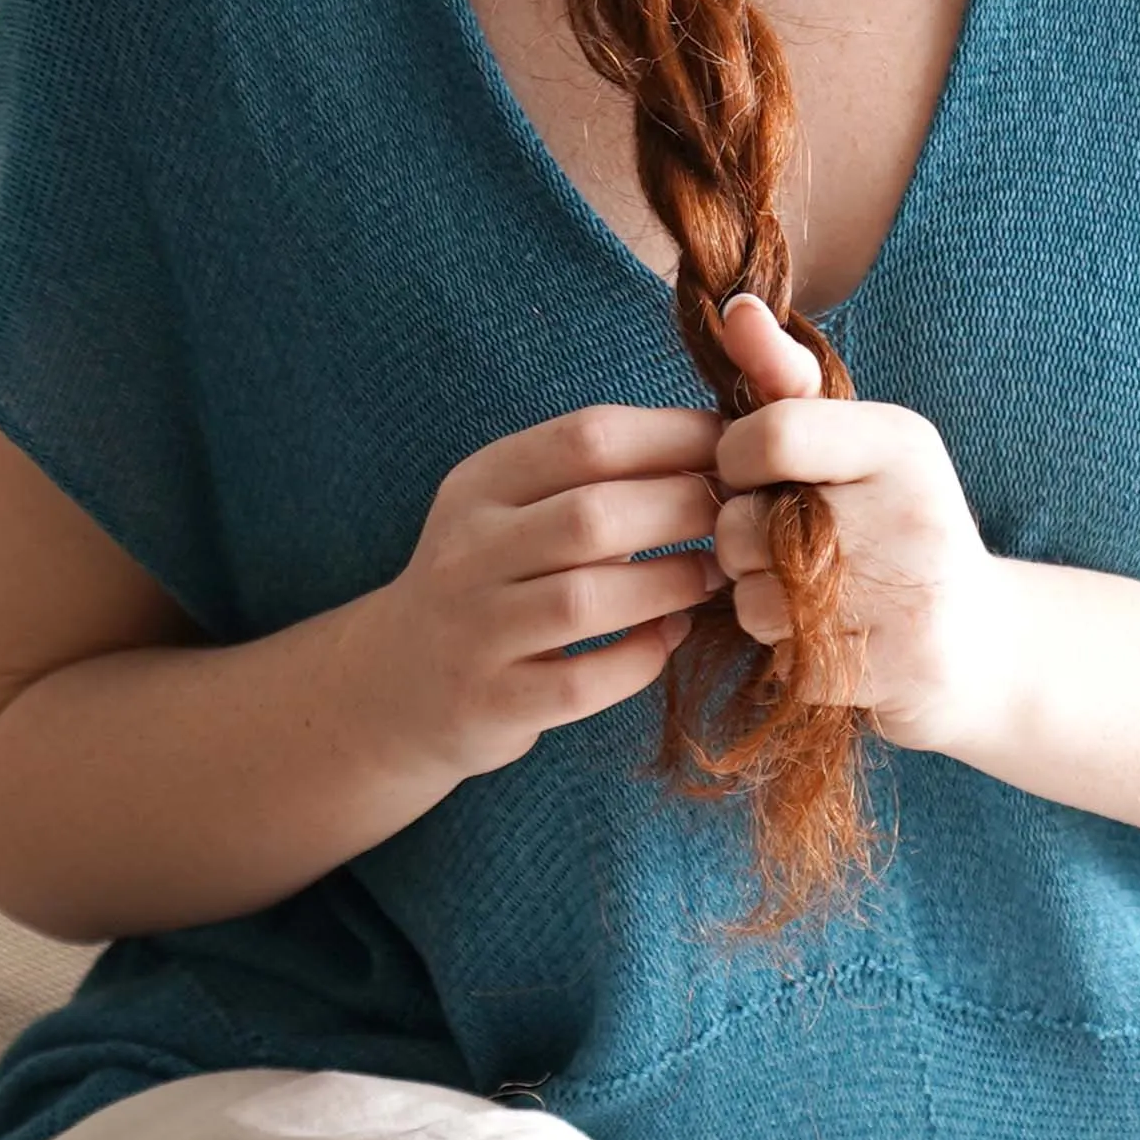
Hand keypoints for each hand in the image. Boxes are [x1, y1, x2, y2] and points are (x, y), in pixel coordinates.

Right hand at [364, 403, 730, 779]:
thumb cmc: (492, 581)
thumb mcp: (513, 509)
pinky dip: (641, 658)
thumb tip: (722, 446)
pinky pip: (583, 681)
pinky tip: (669, 637)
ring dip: (672, 583)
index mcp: (480, 483)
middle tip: (742, 519)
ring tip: (717, 576)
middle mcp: (467, 550)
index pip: (586, 437)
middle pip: (594, 515)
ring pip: (587, 599)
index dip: (676, 437)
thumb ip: (594, 477)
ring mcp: (473, 630)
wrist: (397, 682)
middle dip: (687, 511)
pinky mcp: (491, 702)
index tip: (736, 448)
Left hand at [711, 293, 1018, 754]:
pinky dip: (784, 647)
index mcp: (901, 443)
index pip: (771, 434)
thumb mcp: (860, 444)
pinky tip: (828, 634)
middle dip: (742, 538)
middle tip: (786, 542)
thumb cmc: (898, 526)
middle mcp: (908, 515)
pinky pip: (778, 652)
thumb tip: (731, 306)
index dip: (735, 461)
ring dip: (759, 599)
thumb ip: (787, 380)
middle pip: (744, 524)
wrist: (983, 644)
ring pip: (751, 596)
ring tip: (810, 591)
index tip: (753, 475)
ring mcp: (902, 598)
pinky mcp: (889, 669)